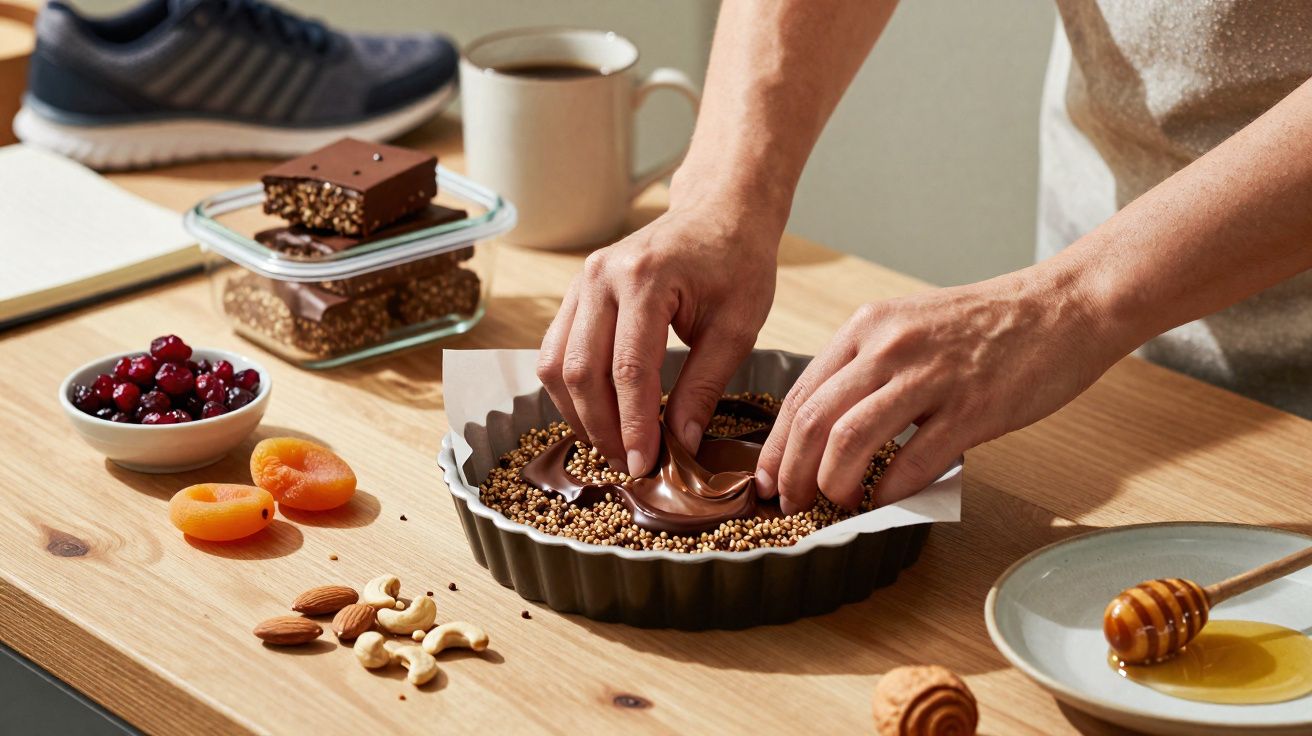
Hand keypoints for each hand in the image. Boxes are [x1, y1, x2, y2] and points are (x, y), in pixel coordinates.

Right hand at [537, 198, 781, 476]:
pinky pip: (555, 350)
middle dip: (601, 427)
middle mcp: (601, 276)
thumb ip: (704, 387)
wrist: (719, 213)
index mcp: (646, 278)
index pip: (629, 368)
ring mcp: (581, 281)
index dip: (633, 424)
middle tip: (627, 464)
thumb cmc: (736, 263)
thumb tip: (679, 445)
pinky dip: (571, 390)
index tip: (645, 464)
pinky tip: (599, 414)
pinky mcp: (575, 293)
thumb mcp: (737, 328)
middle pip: (581, 370)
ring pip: (555, 364)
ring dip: (578, 414)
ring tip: (612, 445)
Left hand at [755, 267, 1124, 512]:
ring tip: (835, 505)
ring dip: (832, 484)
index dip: (777, 447)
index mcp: (868, 328)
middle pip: (814, 420)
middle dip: (793, 473)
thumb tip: (828, 429)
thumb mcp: (909, 327)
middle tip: (791, 505)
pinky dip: (890, 490)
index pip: (800, 394)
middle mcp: (889, 347)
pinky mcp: (972, 406)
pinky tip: (885, 501)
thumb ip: (868, 369)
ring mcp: (931, 376)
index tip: (769, 480)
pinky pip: (914, 459)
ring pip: (850, 439)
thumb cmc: (987, 324)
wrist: (1064, 306)